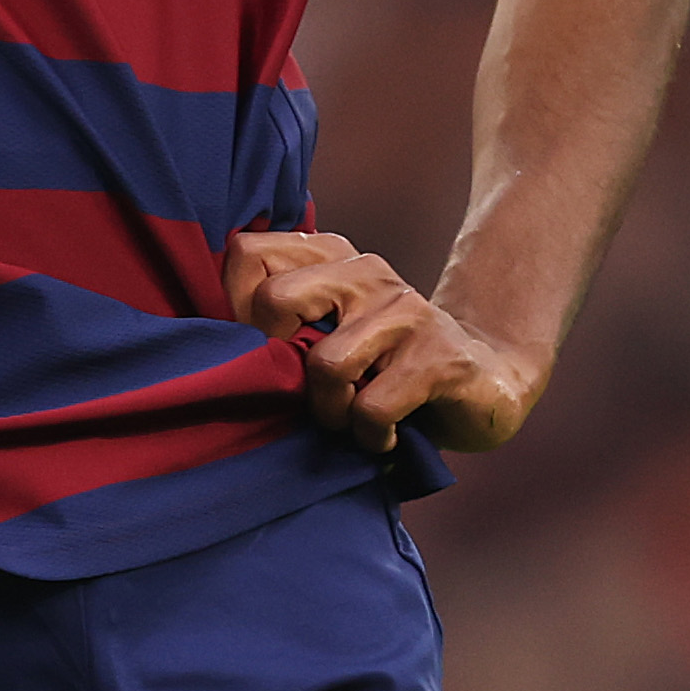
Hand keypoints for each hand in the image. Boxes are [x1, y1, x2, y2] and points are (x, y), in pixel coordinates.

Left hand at [225, 230, 541, 454]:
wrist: (487, 377)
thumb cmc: (387, 362)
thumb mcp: (332, 329)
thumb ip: (284, 320)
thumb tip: (202, 344)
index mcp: (331, 257)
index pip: (247, 252)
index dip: (230, 307)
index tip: (254, 351)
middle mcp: (366, 273)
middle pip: (275, 300)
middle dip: (275, 363)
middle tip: (297, 393)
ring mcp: (406, 311)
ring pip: (326, 365)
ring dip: (328, 411)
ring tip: (346, 419)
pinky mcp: (439, 357)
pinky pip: (372, 408)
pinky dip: (368, 436)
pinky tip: (381, 438)